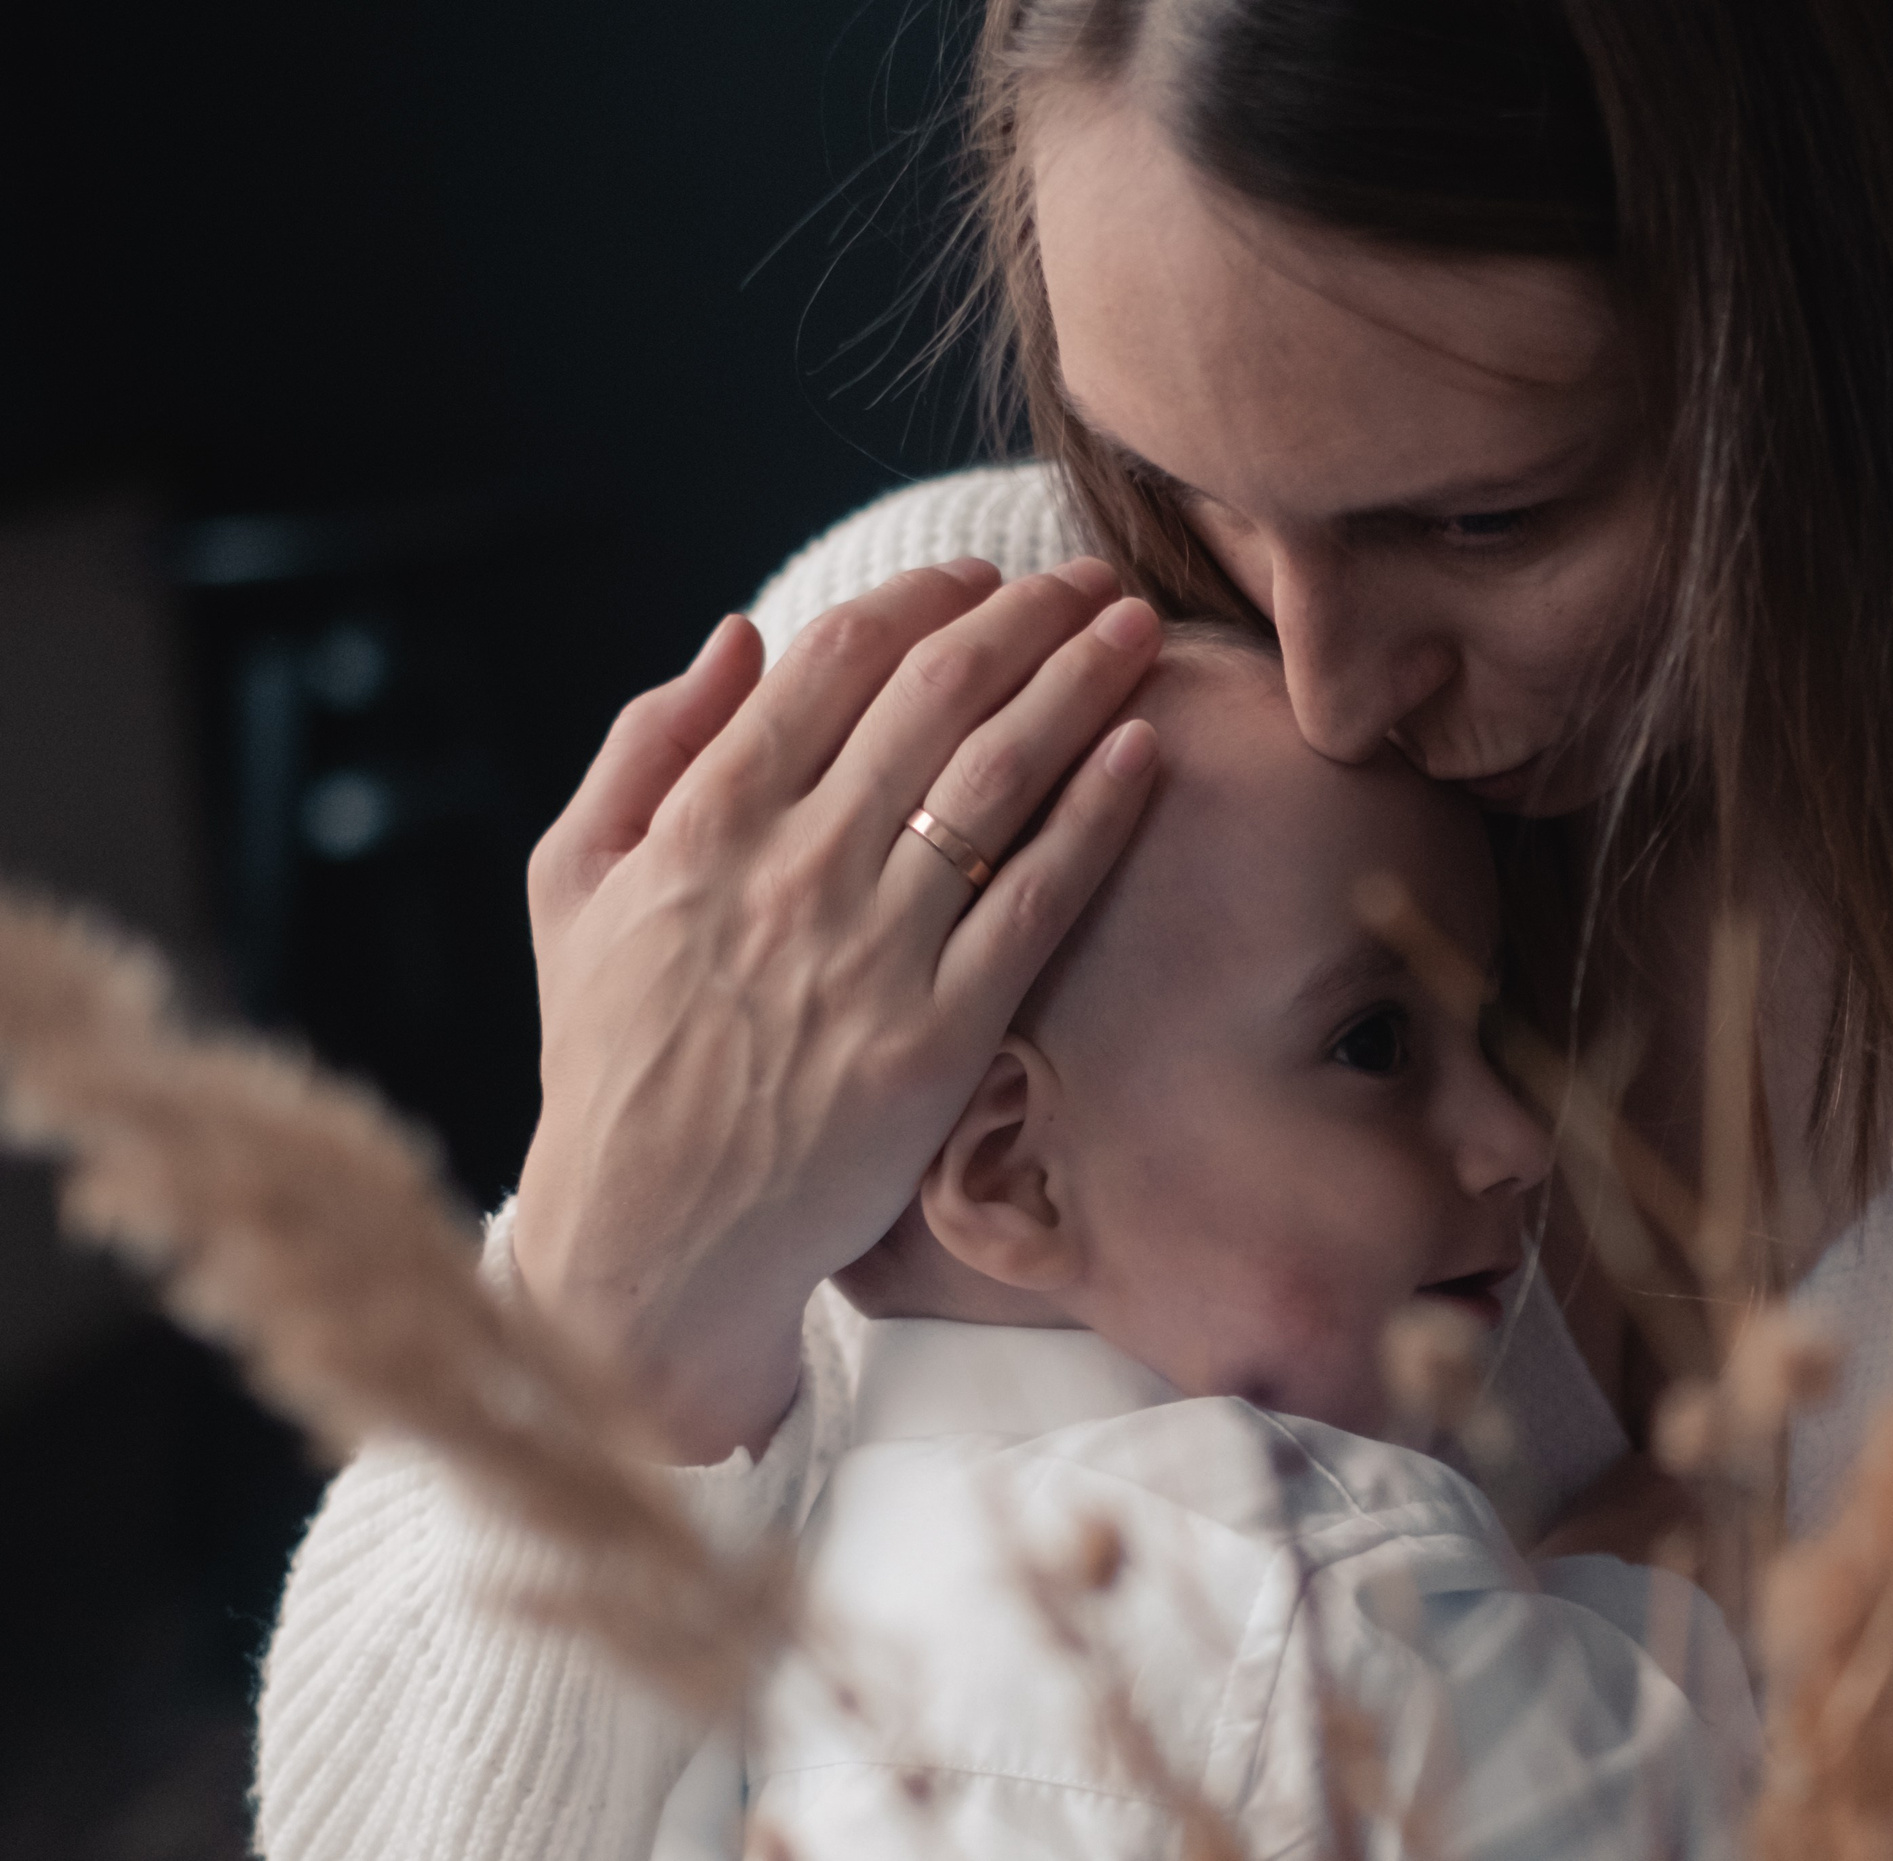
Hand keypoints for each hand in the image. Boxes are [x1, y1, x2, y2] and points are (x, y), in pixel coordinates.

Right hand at [511, 559, 1160, 1461]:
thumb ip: (645, 749)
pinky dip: (1095, 814)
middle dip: (1027, 618)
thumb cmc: (612, 1057)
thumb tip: (739, 635)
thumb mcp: (571, 886)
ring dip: (1079, 683)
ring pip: (998, 779)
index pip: (835, 664)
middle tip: (1091, 579)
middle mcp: (791, 873)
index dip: (924, 600)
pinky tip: (1142, 751)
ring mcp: (871, 955)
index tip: (980, 578)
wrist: (654, 1240)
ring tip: (1138, 629)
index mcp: (702, 825)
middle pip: (936, 699)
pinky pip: (1036, 900)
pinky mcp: (940, 1037)